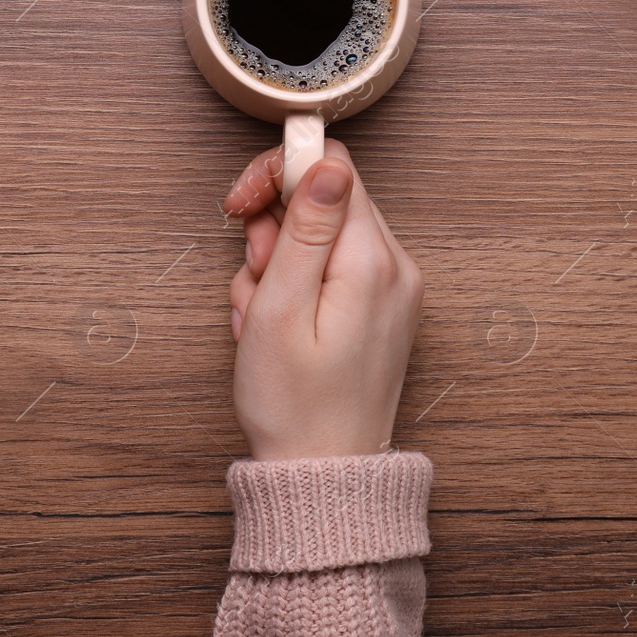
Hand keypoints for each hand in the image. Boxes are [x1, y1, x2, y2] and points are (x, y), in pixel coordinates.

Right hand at [220, 139, 424, 459]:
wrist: (323, 474)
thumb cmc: (293, 403)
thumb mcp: (281, 308)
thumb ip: (305, 227)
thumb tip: (327, 161)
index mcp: (372, 261)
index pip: (331, 167)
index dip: (277, 175)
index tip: (240, 208)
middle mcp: (396, 267)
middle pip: (326, 199)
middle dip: (275, 229)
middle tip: (255, 280)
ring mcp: (394, 289)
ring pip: (322, 236)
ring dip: (279, 264)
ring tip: (262, 316)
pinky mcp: (383, 308)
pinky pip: (333, 269)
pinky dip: (297, 287)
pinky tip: (279, 327)